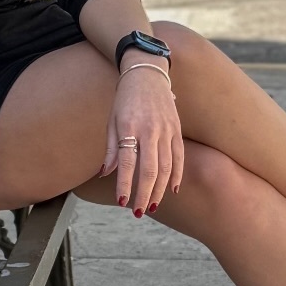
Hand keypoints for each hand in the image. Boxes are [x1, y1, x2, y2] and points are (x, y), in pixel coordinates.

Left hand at [101, 62, 184, 215]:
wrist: (147, 73)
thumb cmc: (125, 99)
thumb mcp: (112, 120)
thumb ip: (111, 149)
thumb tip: (105, 173)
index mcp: (130, 128)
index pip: (127, 162)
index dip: (124, 184)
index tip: (121, 202)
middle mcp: (150, 130)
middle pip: (150, 169)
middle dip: (144, 194)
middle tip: (138, 212)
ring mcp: (167, 130)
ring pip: (166, 166)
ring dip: (160, 189)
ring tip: (153, 205)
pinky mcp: (177, 129)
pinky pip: (179, 156)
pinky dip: (177, 175)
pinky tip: (172, 190)